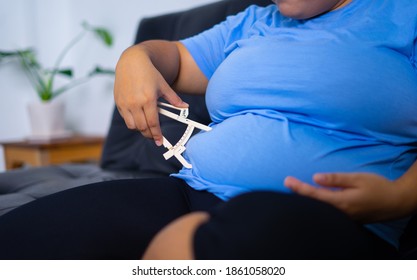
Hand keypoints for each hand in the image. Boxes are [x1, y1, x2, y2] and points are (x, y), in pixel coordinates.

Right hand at [114, 45, 187, 145]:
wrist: (132, 61)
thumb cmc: (149, 73)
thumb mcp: (164, 85)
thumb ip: (174, 99)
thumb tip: (186, 106)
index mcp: (148, 99)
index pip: (153, 123)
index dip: (157, 134)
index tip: (160, 142)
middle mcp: (135, 102)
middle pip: (142, 127)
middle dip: (149, 134)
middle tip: (154, 137)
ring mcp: (125, 103)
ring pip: (132, 125)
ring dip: (140, 129)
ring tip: (147, 127)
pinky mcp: (118, 102)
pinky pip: (125, 118)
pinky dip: (132, 121)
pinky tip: (138, 118)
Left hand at [284, 173, 407, 222]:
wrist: (396, 202)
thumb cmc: (378, 187)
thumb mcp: (357, 179)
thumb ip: (336, 179)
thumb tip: (316, 178)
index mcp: (341, 202)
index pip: (314, 195)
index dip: (299, 188)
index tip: (287, 180)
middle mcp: (340, 213)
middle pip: (313, 205)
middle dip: (298, 195)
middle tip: (286, 183)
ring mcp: (343, 218)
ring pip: (319, 210)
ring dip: (306, 201)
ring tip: (293, 191)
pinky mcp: (347, 219)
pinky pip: (327, 213)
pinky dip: (316, 206)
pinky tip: (311, 201)